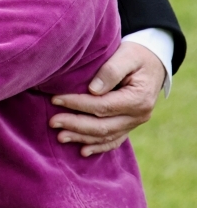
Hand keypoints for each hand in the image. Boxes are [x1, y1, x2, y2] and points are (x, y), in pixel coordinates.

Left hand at [48, 42, 164, 156]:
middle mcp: (139, 115)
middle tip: (53, 122)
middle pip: (103, 126)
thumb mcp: (127, 56)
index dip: (78, 104)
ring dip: (82, 138)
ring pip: (106, 136)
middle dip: (75, 125)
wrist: (154, 62)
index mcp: (138, 99)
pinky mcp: (129, 125)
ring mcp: (135, 123)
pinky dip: (98, 146)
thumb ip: (111, 71)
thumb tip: (92, 90)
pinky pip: (114, 140)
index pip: (103, 106)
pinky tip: (83, 151)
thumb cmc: (137, 56)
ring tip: (60, 136)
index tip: (56, 100)